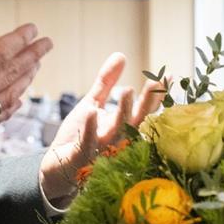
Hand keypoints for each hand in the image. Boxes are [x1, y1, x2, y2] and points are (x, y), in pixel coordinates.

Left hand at [39, 53, 164, 204]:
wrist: (56, 168)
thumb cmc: (78, 136)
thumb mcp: (92, 103)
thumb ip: (106, 82)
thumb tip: (121, 54)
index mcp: (123, 127)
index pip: (145, 111)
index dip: (157, 95)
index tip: (168, 75)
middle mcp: (117, 141)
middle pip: (137, 121)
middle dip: (148, 102)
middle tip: (155, 81)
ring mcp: (100, 151)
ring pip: (116, 133)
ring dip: (123, 112)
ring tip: (127, 90)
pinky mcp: (80, 159)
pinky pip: (87, 144)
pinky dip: (90, 129)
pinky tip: (92, 111)